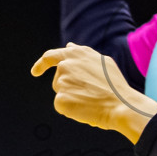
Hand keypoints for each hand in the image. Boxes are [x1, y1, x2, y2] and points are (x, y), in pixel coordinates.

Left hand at [30, 42, 156, 142]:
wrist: (121, 105)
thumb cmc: (115, 86)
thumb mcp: (103, 62)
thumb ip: (83, 54)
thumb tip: (69, 46)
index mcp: (76, 54)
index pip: (51, 56)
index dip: (42, 64)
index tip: (35, 72)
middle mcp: (65, 65)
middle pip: (58, 78)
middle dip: (66, 87)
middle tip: (78, 96)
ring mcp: (61, 82)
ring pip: (61, 92)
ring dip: (72, 97)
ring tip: (91, 100)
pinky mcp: (60, 99)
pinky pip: (62, 106)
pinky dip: (72, 109)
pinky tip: (86, 108)